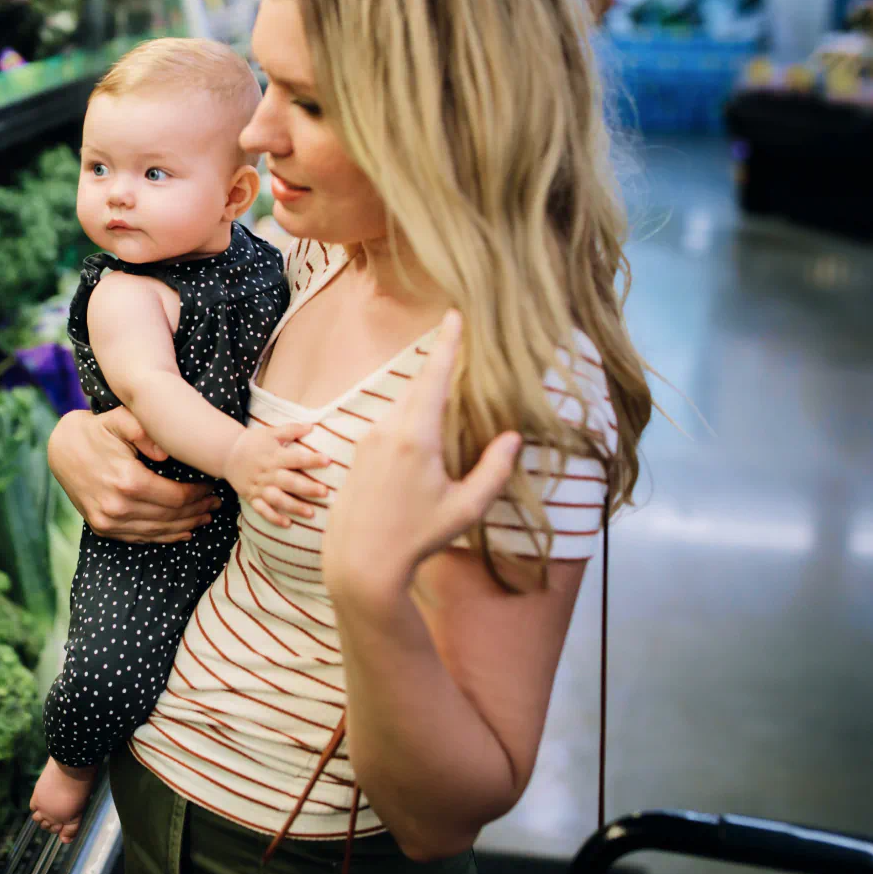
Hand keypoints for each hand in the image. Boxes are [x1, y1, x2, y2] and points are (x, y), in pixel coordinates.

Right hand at [48, 407, 217, 542]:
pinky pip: (141, 538)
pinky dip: (165, 537)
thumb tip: (167, 452)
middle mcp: (118, 507)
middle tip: (216, 503)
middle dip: (197, 510)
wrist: (62, 448)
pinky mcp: (103, 528)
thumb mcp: (120, 419)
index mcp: (127, 481)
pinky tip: (182, 532)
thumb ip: (145, 430)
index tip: (212, 486)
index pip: (175, 497)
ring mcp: (109, 521)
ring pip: (158, 531)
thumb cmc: (98, 430)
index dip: (198, 494)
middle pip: (170, 516)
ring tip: (205, 517)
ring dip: (186, 526)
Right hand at [222, 423, 331, 528]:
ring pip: (277, 499)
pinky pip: (262, 510)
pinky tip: (287, 524)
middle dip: (307, 488)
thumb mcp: (270, 432)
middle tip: (324, 492)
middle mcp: (267, 473)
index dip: (312, 460)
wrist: (227, 453)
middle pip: (289, 481)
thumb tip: (311, 425)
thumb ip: (291, 430)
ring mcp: (259, 487)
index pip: (296, 458)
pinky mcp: (251, 497)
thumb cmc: (253, 442)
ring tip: (311, 513)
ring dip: (294, 506)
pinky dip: (273, 518)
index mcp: (274, 456)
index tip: (328, 460)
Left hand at [323, 311, 522, 608]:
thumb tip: (513, 437)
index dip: (447, 345)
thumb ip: (494, 470)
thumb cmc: (418, 537)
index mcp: (416, 436)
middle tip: (460, 347)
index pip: (434, 377)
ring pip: (403, 404)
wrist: (360, 558)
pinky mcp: (359, 449)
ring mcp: (369, 437)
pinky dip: (409, 415)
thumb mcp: (467, 508)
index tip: (453, 315)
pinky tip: (423, 433)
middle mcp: (388, 429)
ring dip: (425, 397)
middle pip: (419, 386)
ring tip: (449, 396)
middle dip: (440, 368)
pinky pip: (390, 421)